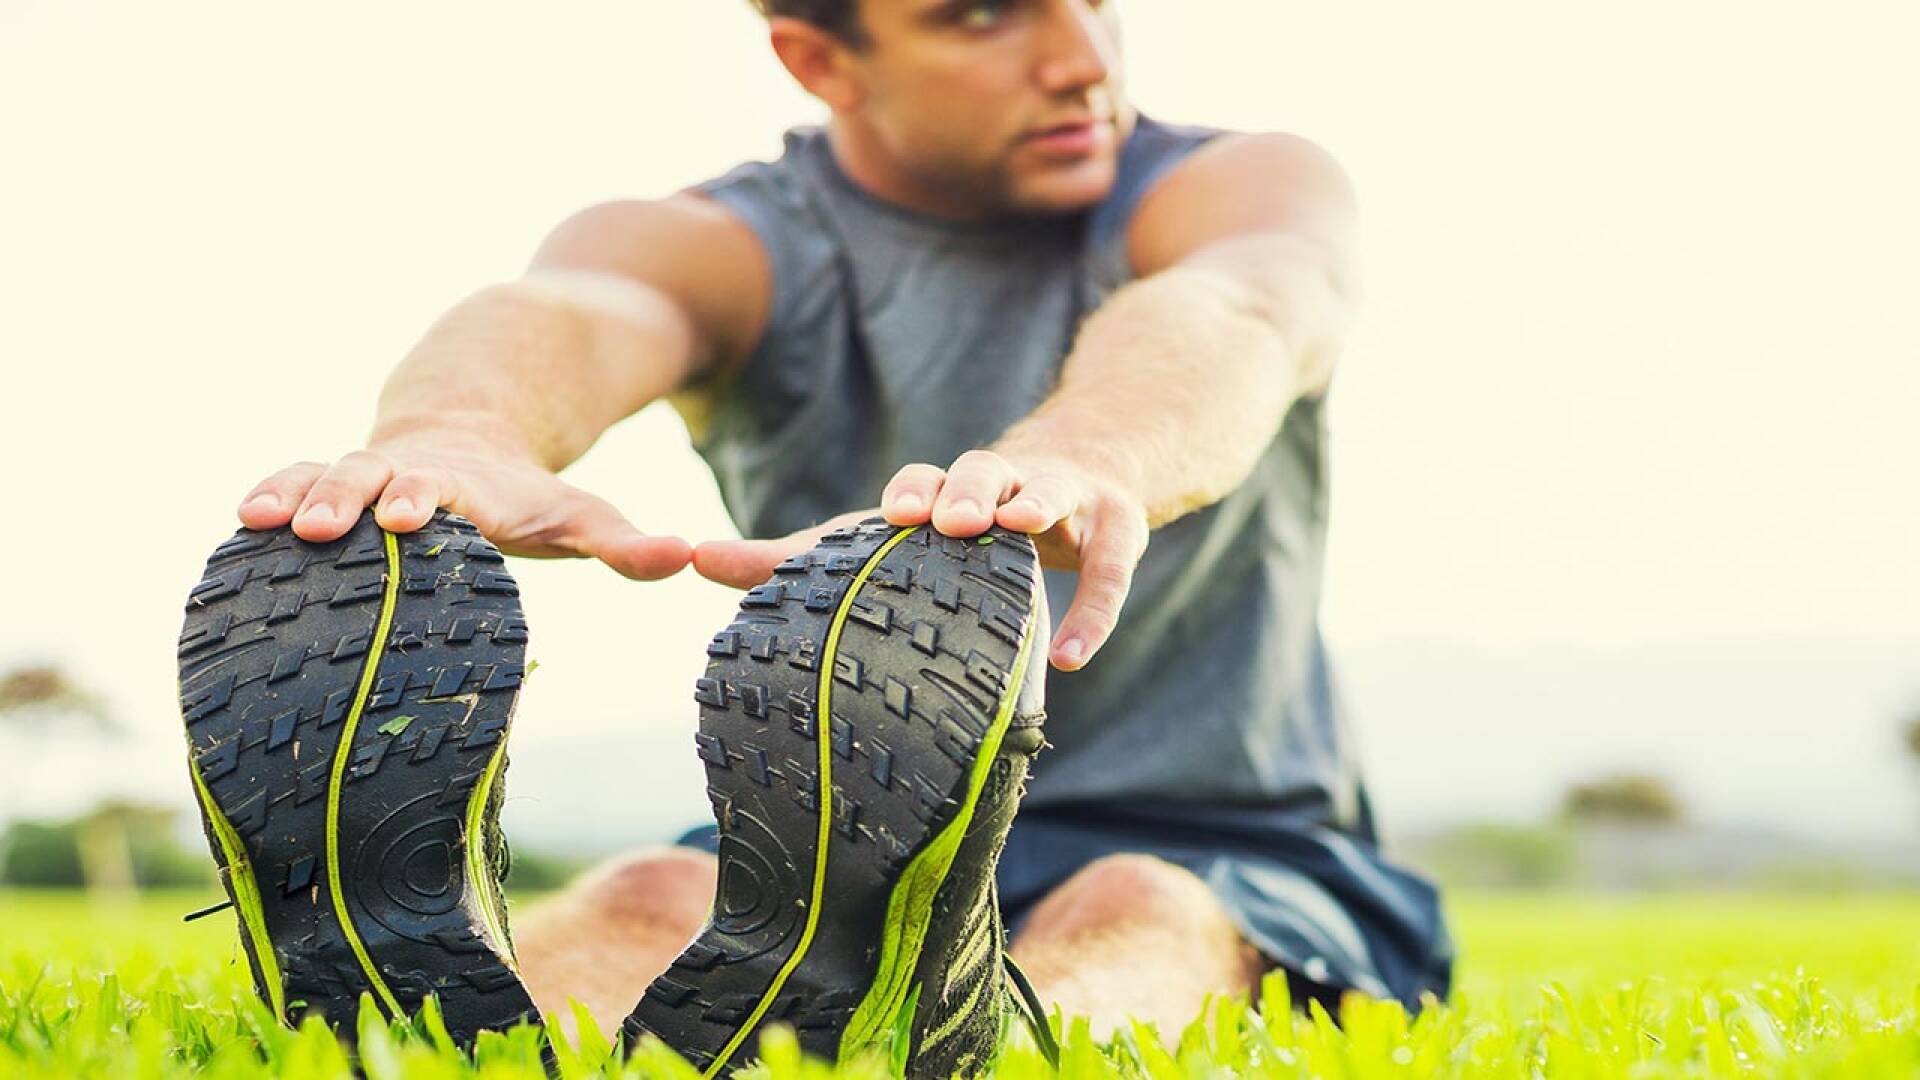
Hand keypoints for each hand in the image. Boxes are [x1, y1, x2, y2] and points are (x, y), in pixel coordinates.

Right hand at [235, 426, 691, 580]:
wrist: (468, 433)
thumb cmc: (524, 498)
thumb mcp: (579, 516)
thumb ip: (628, 544)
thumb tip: (688, 558)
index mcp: (466, 490)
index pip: (446, 498)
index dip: (428, 506)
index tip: (413, 520)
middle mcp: (409, 476)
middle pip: (377, 483)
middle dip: (352, 500)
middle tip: (332, 527)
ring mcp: (366, 475)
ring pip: (326, 476)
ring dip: (299, 495)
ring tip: (265, 519)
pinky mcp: (332, 482)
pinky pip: (294, 479)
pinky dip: (271, 491)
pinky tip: (244, 516)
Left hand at [690, 451, 1147, 671]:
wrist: (1087, 470)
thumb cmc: (963, 527)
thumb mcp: (892, 541)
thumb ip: (798, 558)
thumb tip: (694, 562)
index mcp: (942, 495)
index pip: (916, 488)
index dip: (905, 496)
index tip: (890, 518)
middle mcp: (1000, 483)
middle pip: (980, 470)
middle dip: (962, 488)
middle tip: (947, 518)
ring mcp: (1064, 498)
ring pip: (1046, 490)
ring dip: (1028, 500)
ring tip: (1013, 522)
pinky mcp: (1118, 527)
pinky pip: (1111, 569)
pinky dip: (1094, 611)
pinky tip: (1071, 659)